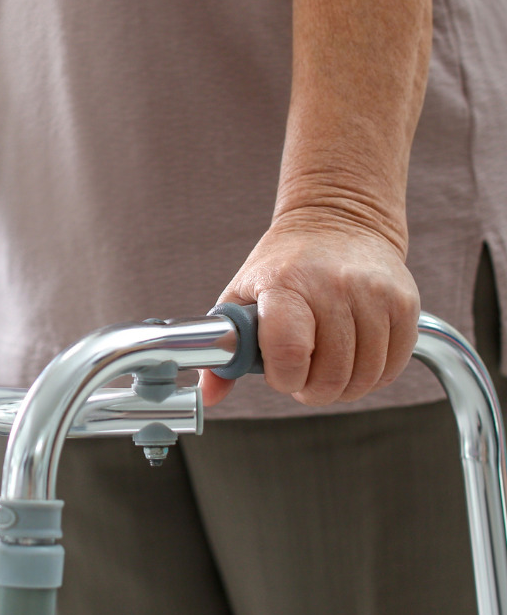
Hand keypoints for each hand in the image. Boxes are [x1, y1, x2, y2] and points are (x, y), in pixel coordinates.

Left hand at [200, 209, 419, 407]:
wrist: (338, 220)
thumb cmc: (284, 265)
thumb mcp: (242, 295)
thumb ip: (224, 349)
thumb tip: (209, 395)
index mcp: (285, 284)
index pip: (290, 352)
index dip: (283, 378)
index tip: (279, 373)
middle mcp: (333, 286)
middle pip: (331, 374)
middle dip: (313, 390)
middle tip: (303, 377)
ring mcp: (374, 293)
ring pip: (365, 377)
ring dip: (343, 387)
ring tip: (327, 367)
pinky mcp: (404, 303)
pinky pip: (393, 367)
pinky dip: (373, 376)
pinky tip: (354, 358)